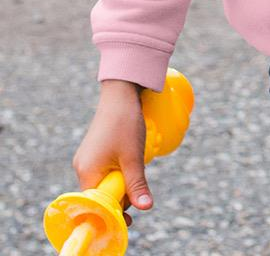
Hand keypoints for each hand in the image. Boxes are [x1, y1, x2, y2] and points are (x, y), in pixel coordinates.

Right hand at [72, 84, 153, 227]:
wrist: (121, 93)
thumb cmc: (125, 123)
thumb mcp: (133, 157)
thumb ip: (137, 185)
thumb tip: (145, 208)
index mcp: (87, 172)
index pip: (97, 204)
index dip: (114, 212)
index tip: (131, 217)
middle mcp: (82, 168)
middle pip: (101, 195)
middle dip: (120, 195)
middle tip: (138, 187)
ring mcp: (87, 159)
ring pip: (105, 182)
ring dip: (121, 181)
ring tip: (134, 165)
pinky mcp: (93, 152)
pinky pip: (105, 171)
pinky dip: (118, 171)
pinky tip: (128, 159)